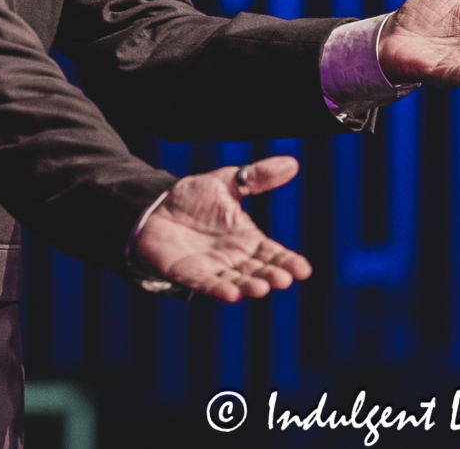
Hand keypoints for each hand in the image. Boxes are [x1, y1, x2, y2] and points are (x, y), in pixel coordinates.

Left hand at [134, 157, 311, 301]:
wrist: (155, 205)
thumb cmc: (194, 198)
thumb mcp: (227, 182)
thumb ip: (257, 177)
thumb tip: (291, 163)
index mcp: (247, 239)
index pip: (273, 254)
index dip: (288, 262)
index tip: (304, 270)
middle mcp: (233, 258)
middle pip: (257, 270)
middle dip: (271, 276)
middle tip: (284, 279)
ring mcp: (211, 268)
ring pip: (235, 281)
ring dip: (248, 286)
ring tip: (262, 288)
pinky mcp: (187, 274)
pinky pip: (205, 284)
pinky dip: (218, 290)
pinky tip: (232, 295)